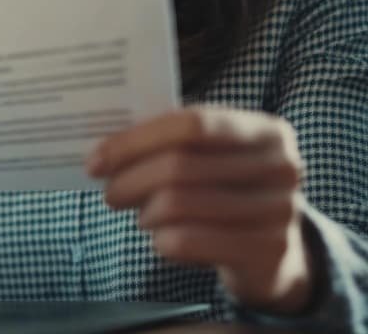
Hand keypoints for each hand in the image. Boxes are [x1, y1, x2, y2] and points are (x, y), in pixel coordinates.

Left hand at [86, 107, 315, 313]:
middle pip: (178, 165)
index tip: (97, 159)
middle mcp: (281, 166)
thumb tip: (103, 150)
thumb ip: (171, 143)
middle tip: (109, 193)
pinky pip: (187, 241)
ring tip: (142, 216)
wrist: (275, 253)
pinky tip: (164, 239)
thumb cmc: (226, 191)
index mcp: (265, 130)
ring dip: (145, 213)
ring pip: (177, 205)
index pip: (191, 123)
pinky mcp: (267, 251)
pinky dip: (162, 241)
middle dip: (128, 180)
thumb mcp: (212, 158)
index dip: (136, 141)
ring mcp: (280, 210)